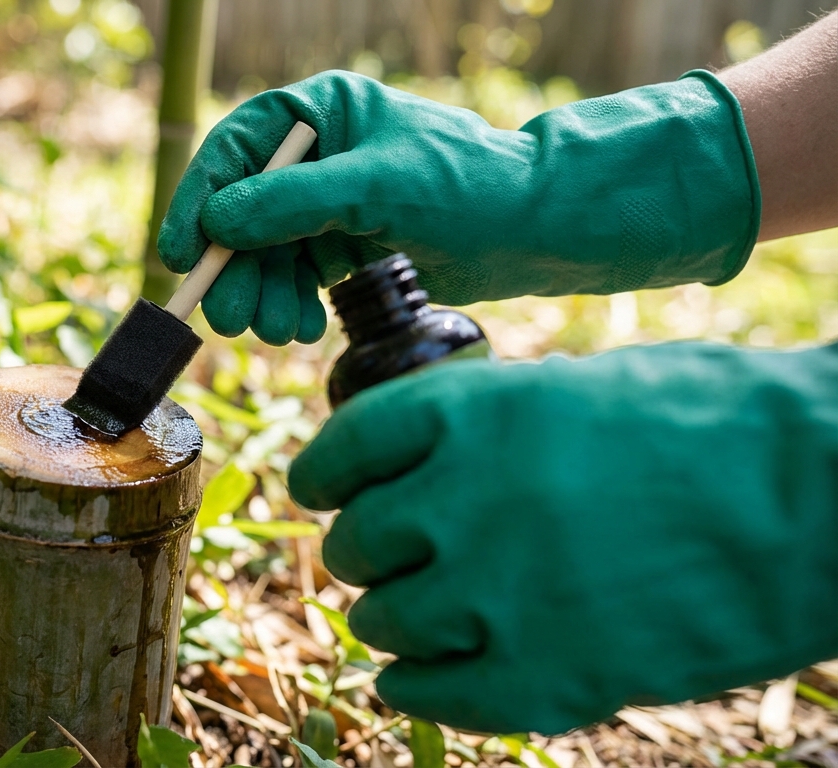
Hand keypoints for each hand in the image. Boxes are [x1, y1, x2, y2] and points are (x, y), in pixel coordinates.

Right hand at [158, 70, 759, 343]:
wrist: (534, 231)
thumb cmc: (467, 187)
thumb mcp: (375, 188)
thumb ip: (291, 202)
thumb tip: (218, 221)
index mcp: (321, 112)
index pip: (235, 151)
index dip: (200, 201)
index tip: (182, 255)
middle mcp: (317, 156)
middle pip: (243, 212)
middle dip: (234, 268)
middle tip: (229, 318)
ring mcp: (329, 203)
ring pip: (266, 254)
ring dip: (263, 296)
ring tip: (277, 331)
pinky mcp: (344, 246)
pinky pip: (295, 279)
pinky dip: (291, 307)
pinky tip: (303, 330)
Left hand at [288, 343, 837, 733]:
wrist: (829, 497)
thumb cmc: (721, 425)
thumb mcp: (581, 389)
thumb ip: (488, 430)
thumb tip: (423, 467)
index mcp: (474, 414)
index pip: (345, 451)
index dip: (323, 475)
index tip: (322, 492)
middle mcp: (468, 502)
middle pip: (356, 543)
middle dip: (366, 551)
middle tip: (388, 557)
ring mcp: (501, 595)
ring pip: (385, 620)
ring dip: (394, 618)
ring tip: (426, 612)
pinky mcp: (548, 677)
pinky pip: (430, 694)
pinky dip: (414, 686)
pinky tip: (421, 676)